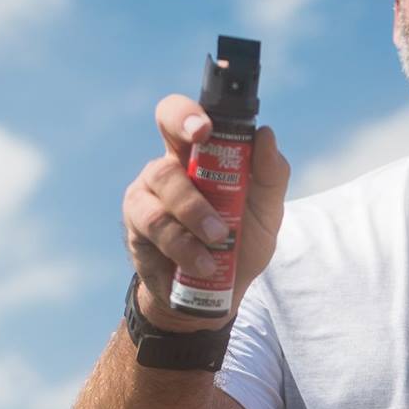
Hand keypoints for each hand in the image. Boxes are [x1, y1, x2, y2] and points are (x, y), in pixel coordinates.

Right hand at [121, 94, 289, 331]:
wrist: (215, 296)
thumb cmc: (240, 244)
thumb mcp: (266, 213)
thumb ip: (271, 176)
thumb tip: (266, 135)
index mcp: (200, 155)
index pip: (183, 117)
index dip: (187, 113)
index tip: (204, 128)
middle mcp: (170, 165)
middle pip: (166, 138)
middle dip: (186, 143)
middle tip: (206, 155)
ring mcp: (148, 192)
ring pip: (164, 183)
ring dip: (195, 213)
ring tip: (219, 242)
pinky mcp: (136, 224)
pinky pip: (154, 224)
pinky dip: (183, 244)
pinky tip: (202, 263)